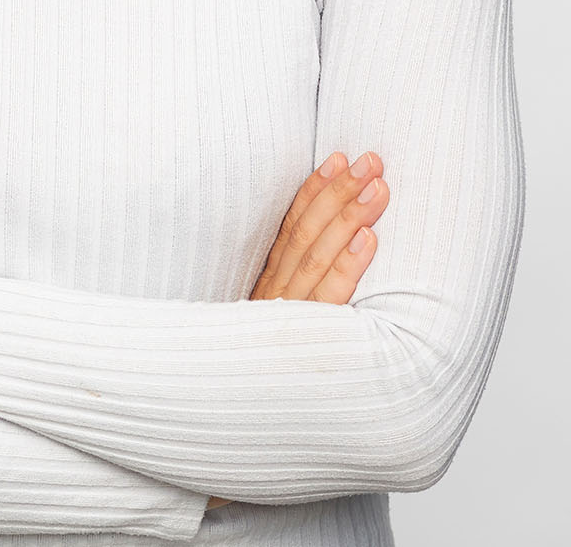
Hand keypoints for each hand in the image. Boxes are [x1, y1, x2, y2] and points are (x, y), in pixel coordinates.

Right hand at [204, 152, 389, 511]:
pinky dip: (346, 268)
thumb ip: (281, 296)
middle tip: (371, 158)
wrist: (218, 440)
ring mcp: (283, 322)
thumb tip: (314, 257)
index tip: (336, 156)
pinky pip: (326, 303)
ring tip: (378, 186)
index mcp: (262, 289)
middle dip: (340, 191)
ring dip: (349, 216)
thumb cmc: (251, 385)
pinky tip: (369, 242)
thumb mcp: (260, 332)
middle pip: (306, 232)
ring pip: (316, 257)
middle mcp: (270, 298)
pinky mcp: (298, 348)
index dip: (313, 190)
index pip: (288, 227)